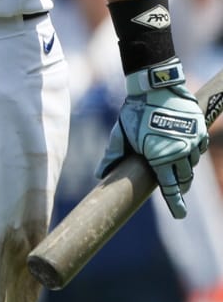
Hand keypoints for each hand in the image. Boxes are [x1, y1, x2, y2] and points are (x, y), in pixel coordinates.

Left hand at [101, 59, 208, 218]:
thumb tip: (100, 175)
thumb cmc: (135, 111)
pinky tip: (182, 149)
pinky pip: (199, 149)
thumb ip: (112, 155)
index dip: (175, 203)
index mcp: (161, 156)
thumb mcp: (120, 133)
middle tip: (174, 188)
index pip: (170, 186)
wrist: (156, 86)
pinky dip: (192, 152)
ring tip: (172, 163)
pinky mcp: (200, 130)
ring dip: (184, 168)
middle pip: (185, 179)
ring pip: (192, 164)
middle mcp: (181, 151)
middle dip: (179, 185)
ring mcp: (193, 140)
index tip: (180, 215)